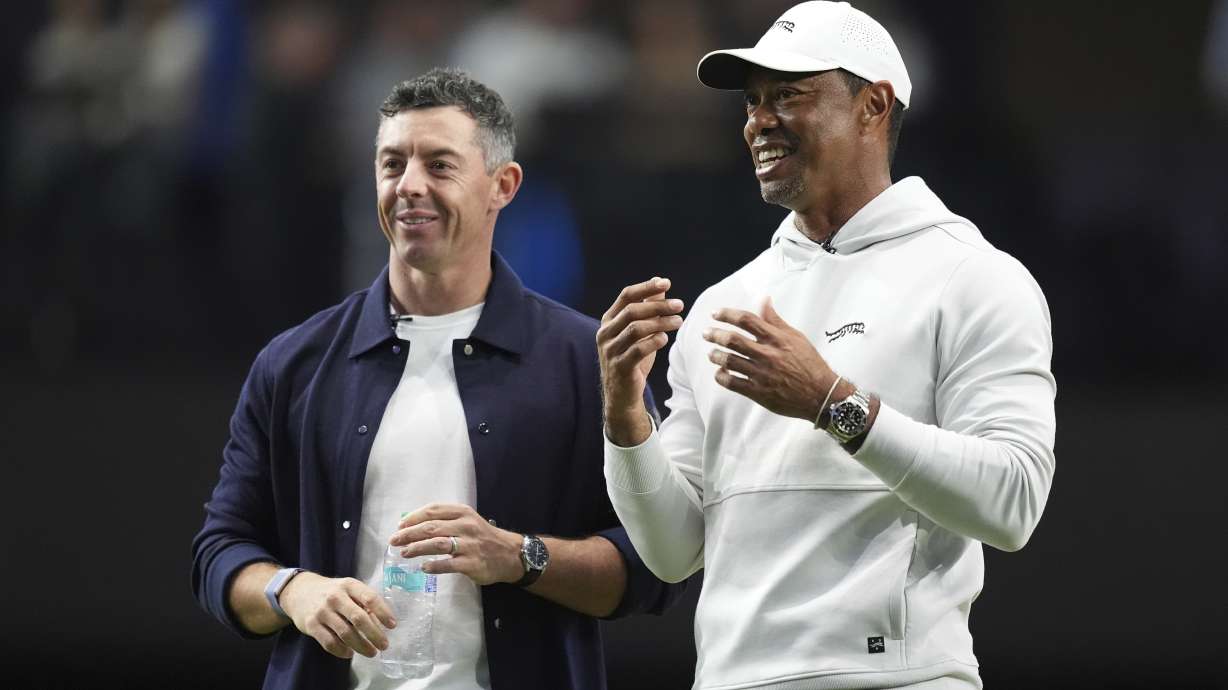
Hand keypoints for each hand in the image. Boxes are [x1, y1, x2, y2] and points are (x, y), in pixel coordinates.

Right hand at [278, 572, 395, 659]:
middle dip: (374, 634)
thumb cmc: (332, 591)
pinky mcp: (311, 625)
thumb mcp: (348, 588)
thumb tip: (381, 622)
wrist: (299, 591)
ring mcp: (322, 611)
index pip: (370, 598)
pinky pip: (329, 642)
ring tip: (371, 652)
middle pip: (359, 618)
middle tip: (384, 645)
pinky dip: (342, 650)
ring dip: (361, 646)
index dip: (383, 613)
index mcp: (349, 585)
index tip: (392, 625)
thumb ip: (363, 601)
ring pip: (345, 633)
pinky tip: (350, 653)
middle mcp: (335, 597)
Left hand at [390, 504, 523, 585]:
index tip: (400, 525)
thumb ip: (445, 521)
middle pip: (432, 527)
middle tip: (394, 541)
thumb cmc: (483, 537)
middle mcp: (465, 526)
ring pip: (438, 543)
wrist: (509, 555)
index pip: (433, 510)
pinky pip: (448, 564)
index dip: (414, 517)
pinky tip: (423, 567)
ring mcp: (469, 545)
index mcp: (463, 513)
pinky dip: (434, 565)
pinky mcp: (472, 563)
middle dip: (409, 533)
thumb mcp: (467, 521)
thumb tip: (412, 524)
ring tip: (404, 553)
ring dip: (417, 548)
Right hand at [597, 277, 684, 445]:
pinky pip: (638, 350)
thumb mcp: (641, 333)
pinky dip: (654, 342)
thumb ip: (649, 310)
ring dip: (660, 322)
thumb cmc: (633, 360)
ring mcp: (610, 351)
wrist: (622, 395)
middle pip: (632, 311)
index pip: (626, 296)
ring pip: (635, 328)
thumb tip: (661, 286)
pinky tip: (665, 339)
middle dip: (658, 305)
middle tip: (680, 305)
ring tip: (678, 321)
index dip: (646, 287)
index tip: (666, 282)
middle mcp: (605, 333)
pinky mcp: (619, 367)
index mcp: (609, 321)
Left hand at [703, 297, 836, 420]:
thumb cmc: (810, 364)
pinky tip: (720, 373)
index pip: (747, 320)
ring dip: (716, 355)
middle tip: (706, 333)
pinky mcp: (759, 392)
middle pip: (733, 340)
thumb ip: (775, 320)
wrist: (821, 394)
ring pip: (729, 361)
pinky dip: (722, 377)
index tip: (716, 314)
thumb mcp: (796, 337)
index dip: (728, 315)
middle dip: (715, 335)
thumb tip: (764, 300)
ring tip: (711, 354)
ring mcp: (762, 374)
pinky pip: (733, 383)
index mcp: (777, 339)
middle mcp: (767, 354)